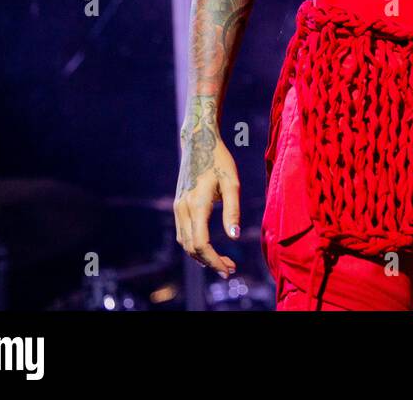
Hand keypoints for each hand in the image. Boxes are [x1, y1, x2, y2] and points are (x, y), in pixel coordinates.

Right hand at [174, 125, 239, 278]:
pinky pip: (183, 233)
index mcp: (197, 205)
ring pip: (185, 242)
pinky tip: (208, 248)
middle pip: (192, 248)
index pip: (201, 244)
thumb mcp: (232, 183)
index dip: (214, 260)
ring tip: (222, 261)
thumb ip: (233, 210)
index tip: (229, 269)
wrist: (198, 142)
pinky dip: (194, 245)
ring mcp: (178, 207)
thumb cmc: (220, 160)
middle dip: (210, 262)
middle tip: (230, 268)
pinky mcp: (178, 205)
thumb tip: (234, 237)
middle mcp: (183, 209)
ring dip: (201, 255)